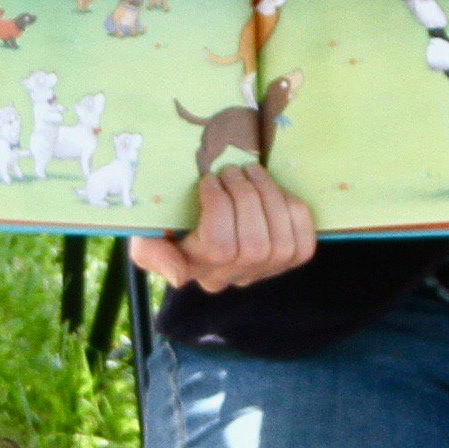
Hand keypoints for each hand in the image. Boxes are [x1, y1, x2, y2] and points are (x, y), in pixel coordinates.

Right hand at [131, 160, 317, 291]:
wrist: (197, 215)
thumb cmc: (167, 221)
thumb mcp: (146, 235)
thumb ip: (152, 255)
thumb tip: (179, 276)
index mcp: (195, 268)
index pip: (219, 248)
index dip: (219, 207)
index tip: (207, 180)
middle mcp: (231, 277)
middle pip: (254, 247)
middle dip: (247, 198)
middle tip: (232, 170)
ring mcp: (262, 271)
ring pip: (280, 243)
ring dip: (270, 198)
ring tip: (252, 172)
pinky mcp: (288, 259)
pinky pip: (302, 243)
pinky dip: (293, 211)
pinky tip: (275, 192)